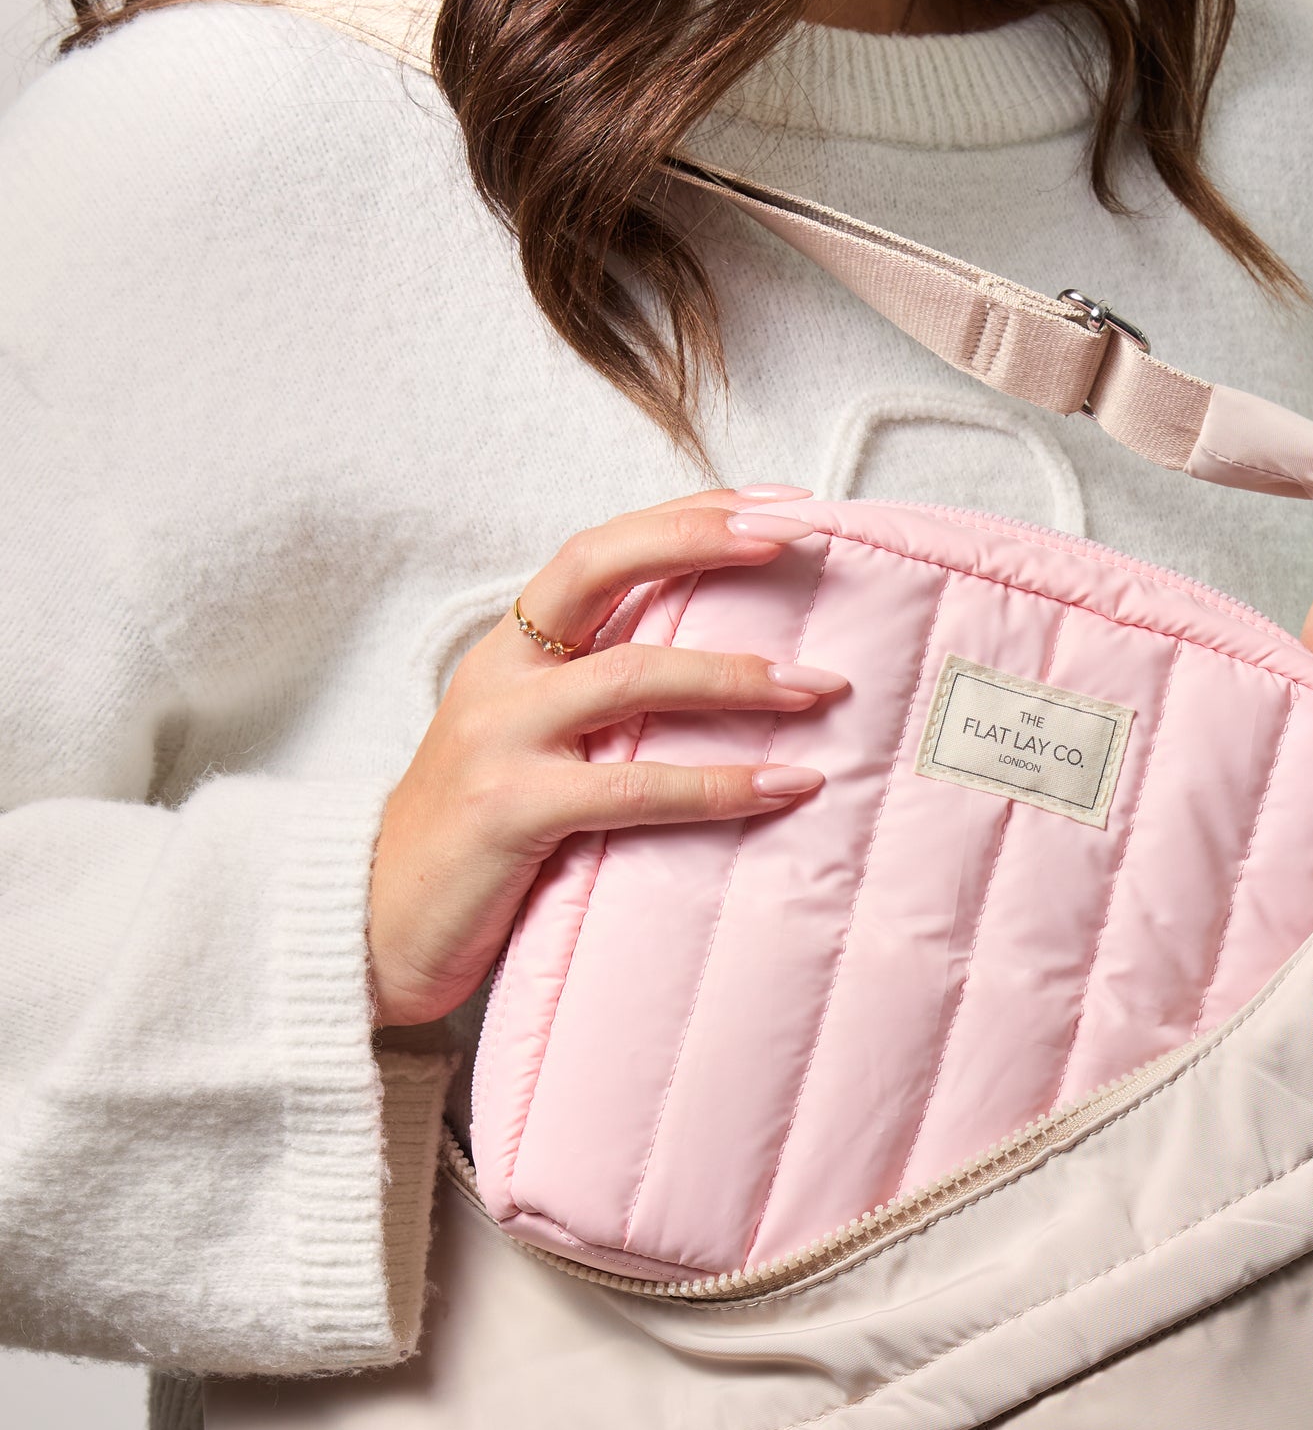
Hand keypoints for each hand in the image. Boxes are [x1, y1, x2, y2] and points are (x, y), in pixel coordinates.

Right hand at [368, 486, 840, 1025]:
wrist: (374, 927)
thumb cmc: (479, 842)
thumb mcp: (537, 749)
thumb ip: (607, 707)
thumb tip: (734, 679)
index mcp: (510, 651)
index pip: (600, 549)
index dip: (688, 515)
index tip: (780, 502)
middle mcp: (500, 676)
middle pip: (599, 567)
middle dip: (701, 540)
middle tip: (797, 537)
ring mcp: (499, 738)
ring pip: (634, 676)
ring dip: (740, 676)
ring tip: (821, 685)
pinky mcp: (510, 810)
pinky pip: (636, 788)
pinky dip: (721, 784)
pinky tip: (787, 785)